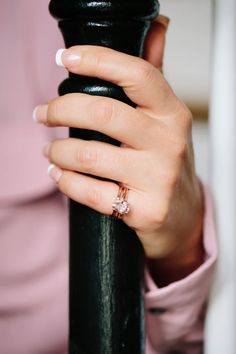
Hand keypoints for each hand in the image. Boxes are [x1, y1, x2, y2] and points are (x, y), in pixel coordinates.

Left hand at [34, 17, 203, 285]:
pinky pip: (91, 193)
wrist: (183, 215)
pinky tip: (58, 174)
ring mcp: (158, 178)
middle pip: (102, 113)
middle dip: (60, 110)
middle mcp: (168, 143)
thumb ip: (154, 77)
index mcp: (172, 114)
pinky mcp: (144, 210)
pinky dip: (65, 182)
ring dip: (58, 150)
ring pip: (90, 156)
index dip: (97, 60)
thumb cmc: (167, 163)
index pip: (137, 74)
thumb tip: (156, 28)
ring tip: (49, 149)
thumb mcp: (166, 119)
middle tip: (42, 114)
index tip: (65, 58)